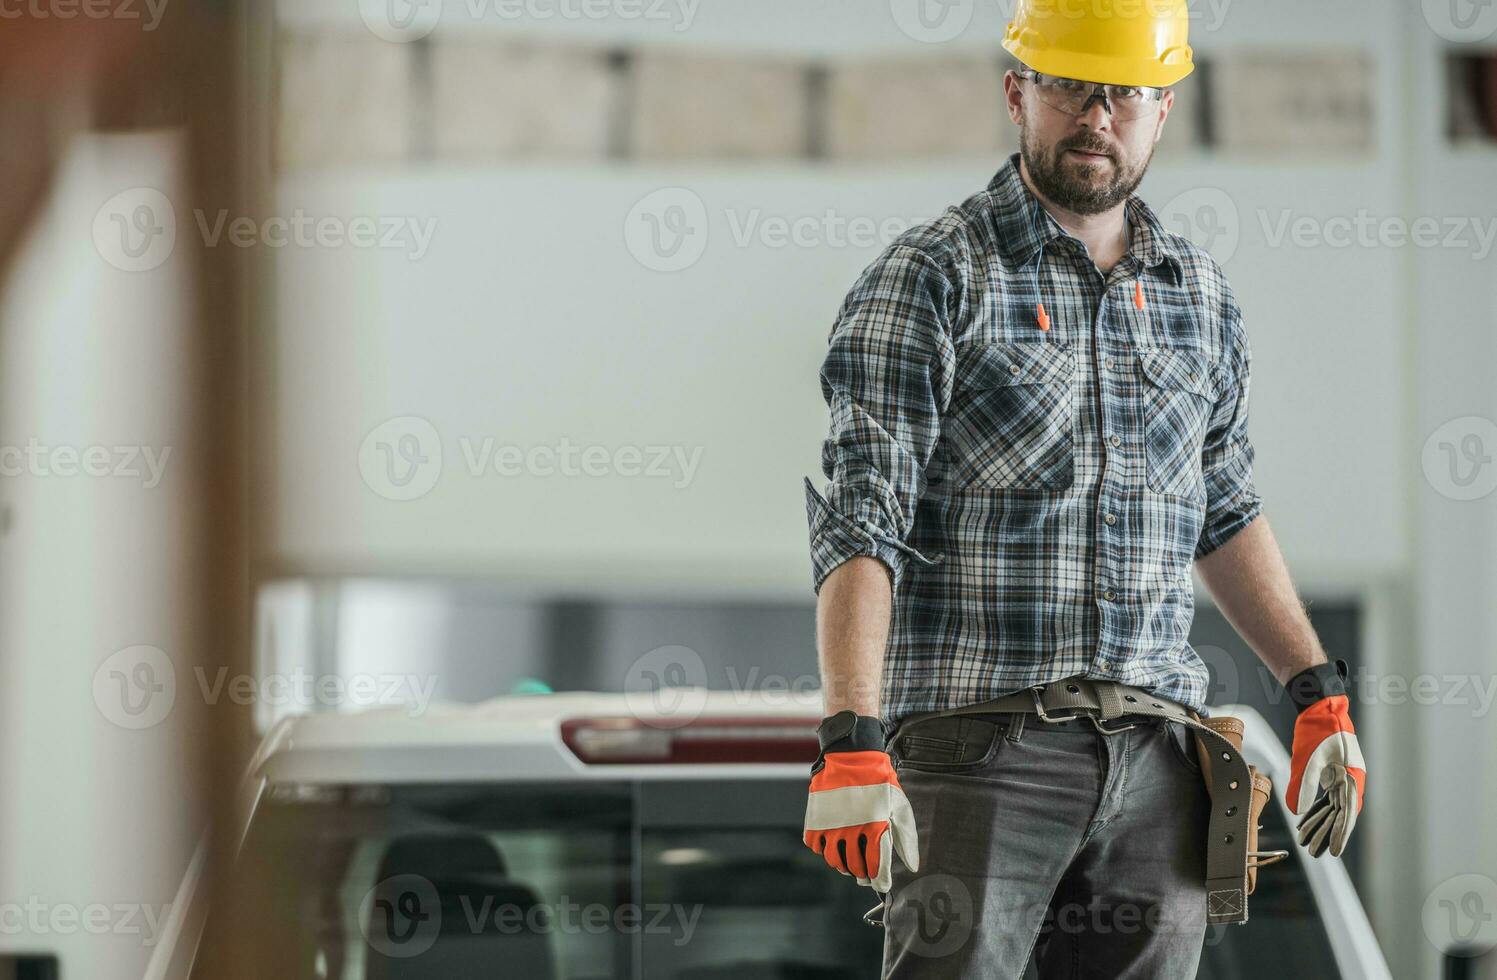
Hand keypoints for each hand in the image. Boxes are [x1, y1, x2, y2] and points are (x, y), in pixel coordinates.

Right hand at [803, 711, 918, 891]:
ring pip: (834, 860)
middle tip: (866, 871)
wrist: (852, 755)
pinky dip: (823, 849)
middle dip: (863, 873)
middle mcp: (851, 828)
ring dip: (843, 865)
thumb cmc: (880, 782)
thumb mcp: (900, 807)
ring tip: (850, 861)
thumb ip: (907, 839)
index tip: (881, 882)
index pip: (876, 866)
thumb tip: (912, 866)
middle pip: (855, 867)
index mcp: (875, 826)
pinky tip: (833, 843)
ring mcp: (830, 824)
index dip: (880, 879)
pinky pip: (815, 846)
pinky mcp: (814, 818)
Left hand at [1285, 659, 1365, 857]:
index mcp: (1351, 778)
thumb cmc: (1317, 729)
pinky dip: (1316, 809)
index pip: (1347, 813)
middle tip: (1313, 852)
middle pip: (1339, 814)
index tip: (1334, 851)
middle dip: (1326, 834)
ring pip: (1332, 808)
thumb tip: (1296, 811)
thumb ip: (1302, 784)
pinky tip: (1305, 822)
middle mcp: (1351, 780)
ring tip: (1305, 842)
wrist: (1321, 705)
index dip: (1340, 834)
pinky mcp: (1334, 774)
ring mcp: (1343, 777)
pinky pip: (1326, 797)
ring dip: (1319, 824)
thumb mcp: (1308, 758)